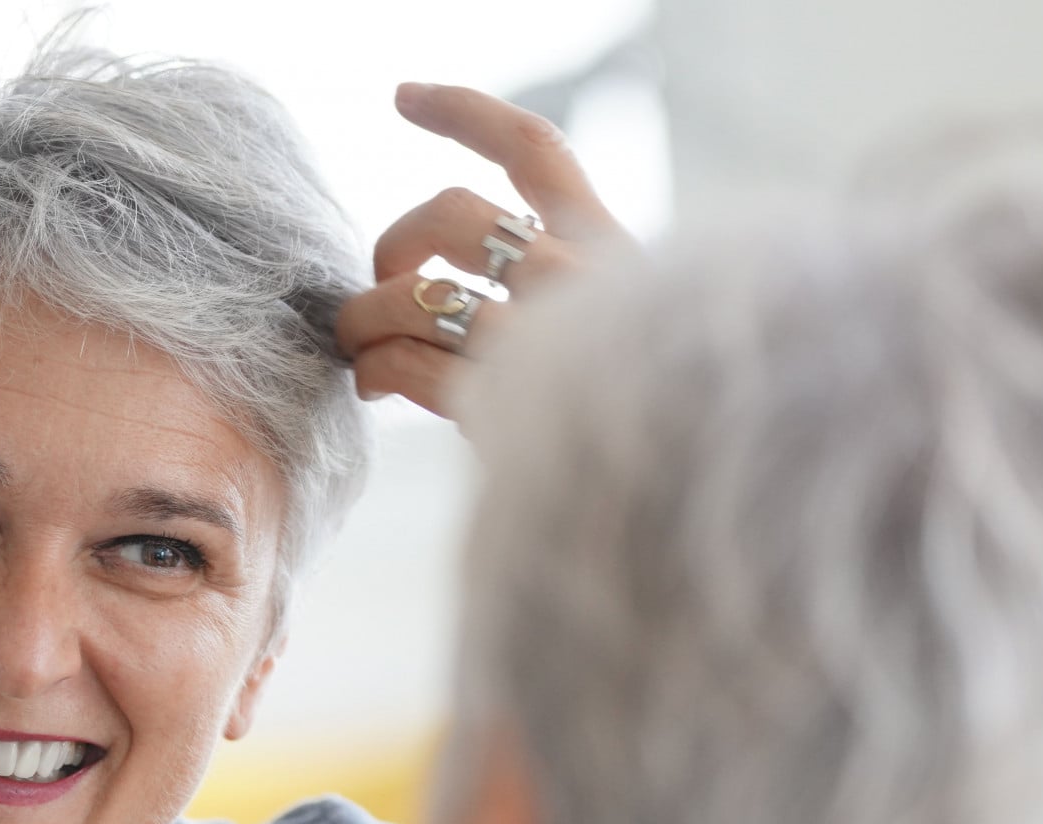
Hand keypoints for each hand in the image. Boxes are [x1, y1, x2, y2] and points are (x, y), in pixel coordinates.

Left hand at [336, 83, 626, 416]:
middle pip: (453, 212)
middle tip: (384, 287)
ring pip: (412, 291)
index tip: (404, 97)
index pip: (535, 150)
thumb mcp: (621, 336)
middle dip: (396, 241)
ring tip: (358, 347)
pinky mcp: (501, 399)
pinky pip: (404, 362)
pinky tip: (374, 387)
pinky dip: (373, 369)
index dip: (464, 113)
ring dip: (365, 318)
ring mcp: (544, 336)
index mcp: (616, 251)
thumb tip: (450, 285)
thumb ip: (558, 295)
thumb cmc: (640, 432)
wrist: (683, 508)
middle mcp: (584, 279)